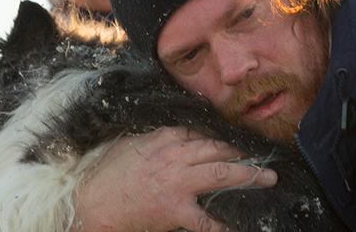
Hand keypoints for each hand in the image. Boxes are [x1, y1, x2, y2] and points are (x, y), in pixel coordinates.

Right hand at [74, 126, 277, 230]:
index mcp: (165, 138)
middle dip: (243, 153)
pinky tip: (237, 227)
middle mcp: (175, 156)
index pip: (202, 133)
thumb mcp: (131, 145)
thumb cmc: (106, 174)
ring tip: (267, 177)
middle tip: (262, 156)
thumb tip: (178, 138)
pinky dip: (222, 225)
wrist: (88, 204)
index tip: (235, 143)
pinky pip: (206, 219)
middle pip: (219, 149)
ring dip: (248, 175)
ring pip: (221, 174)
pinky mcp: (174, 209)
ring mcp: (177, 183)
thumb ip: (157, 139)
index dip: (222, 139)